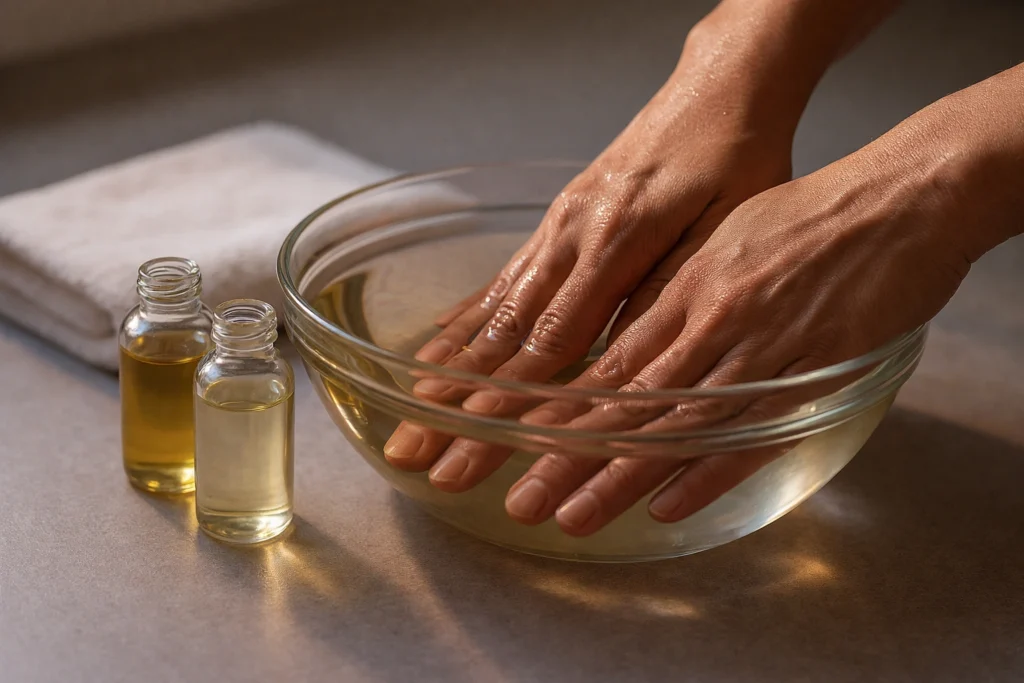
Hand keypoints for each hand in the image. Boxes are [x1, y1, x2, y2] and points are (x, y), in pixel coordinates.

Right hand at [382, 35, 800, 481]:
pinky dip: (466, 318)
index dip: (511, 399)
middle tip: (418, 451)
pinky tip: (439, 346)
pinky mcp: (557, 223)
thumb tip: (624, 365)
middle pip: (505, 334)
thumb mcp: (728, 224)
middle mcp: (571, 235)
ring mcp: (557, 228)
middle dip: (458, 401)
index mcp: (616, 239)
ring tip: (411, 414)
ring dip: (448, 368)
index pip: (552, 339)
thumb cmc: (735, 155)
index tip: (473, 444)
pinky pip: (503, 277)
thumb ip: (669, 290)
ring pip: (493, 309)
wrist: (718, 88)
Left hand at [503, 122, 981, 534]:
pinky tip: (668, 506)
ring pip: (678, 426)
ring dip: (622, 477)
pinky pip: (754, 433)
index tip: (514, 440)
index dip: (561, 405)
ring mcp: (761, 348)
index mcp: (687, 285)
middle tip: (523, 498)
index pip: (609, 360)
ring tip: (574, 516)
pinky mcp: (815, 373)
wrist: (901, 196)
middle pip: (628, 400)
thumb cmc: (811, 214)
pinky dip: (709, 473)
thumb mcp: (726, 236)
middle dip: (569, 455)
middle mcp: (712, 319)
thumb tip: (637, 335)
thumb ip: (681, 291)